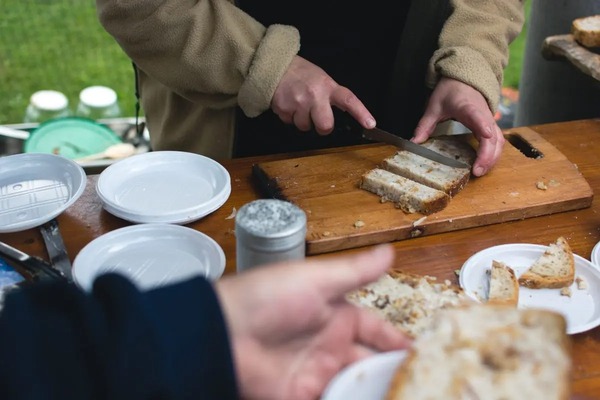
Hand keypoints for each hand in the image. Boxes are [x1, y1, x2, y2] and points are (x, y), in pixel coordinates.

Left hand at [216, 245, 409, 399]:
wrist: (223, 332)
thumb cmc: (266, 297)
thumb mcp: (315, 280)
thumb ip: (355, 272)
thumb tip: (390, 251)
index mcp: (336, 315)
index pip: (376, 331)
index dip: (398, 342)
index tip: (424, 353)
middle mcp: (329, 345)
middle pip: (370, 363)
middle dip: (392, 373)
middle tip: (421, 383)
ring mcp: (316, 373)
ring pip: (356, 386)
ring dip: (376, 391)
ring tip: (406, 393)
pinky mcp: (300, 395)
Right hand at [271, 55, 375, 133]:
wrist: (276, 66)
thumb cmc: (301, 74)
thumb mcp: (321, 79)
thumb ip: (332, 95)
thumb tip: (345, 112)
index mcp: (328, 86)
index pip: (348, 100)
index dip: (361, 113)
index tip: (370, 124)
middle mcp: (315, 95)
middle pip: (325, 126)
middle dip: (322, 127)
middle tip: (317, 117)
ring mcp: (299, 103)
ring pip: (305, 127)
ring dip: (302, 120)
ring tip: (298, 104)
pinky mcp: (284, 109)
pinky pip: (289, 122)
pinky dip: (289, 116)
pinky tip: (288, 103)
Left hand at [412, 77, 504, 176]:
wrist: (464, 80)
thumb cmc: (450, 92)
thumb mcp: (434, 107)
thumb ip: (425, 125)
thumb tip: (414, 142)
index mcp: (468, 107)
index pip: (478, 116)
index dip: (483, 125)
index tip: (485, 135)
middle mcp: (483, 115)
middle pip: (492, 136)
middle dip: (487, 155)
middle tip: (476, 171)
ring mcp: (489, 121)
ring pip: (498, 141)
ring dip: (492, 158)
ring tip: (480, 172)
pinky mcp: (491, 126)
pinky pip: (497, 141)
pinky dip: (493, 154)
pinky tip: (484, 165)